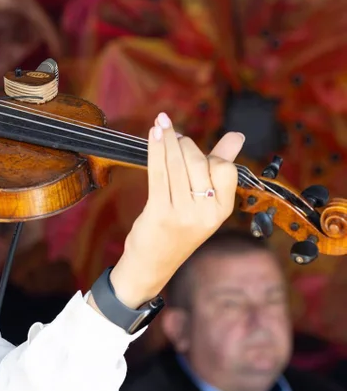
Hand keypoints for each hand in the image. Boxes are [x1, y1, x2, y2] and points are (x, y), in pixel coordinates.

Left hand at [107, 112, 244, 307]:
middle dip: (183, 144)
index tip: (189, 144)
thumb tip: (238, 136)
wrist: (151, 265)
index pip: (226, 169)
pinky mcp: (160, 212)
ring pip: (177, 165)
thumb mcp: (203, 203)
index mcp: (223, 210)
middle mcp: (207, 213)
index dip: (208, 152)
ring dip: (167, 140)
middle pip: (199, 163)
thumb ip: (220, 168)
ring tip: (160, 124)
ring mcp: (184, 214)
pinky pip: (158, 172)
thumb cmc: (177, 228)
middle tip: (171, 136)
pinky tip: (153, 133)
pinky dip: (155, 149)